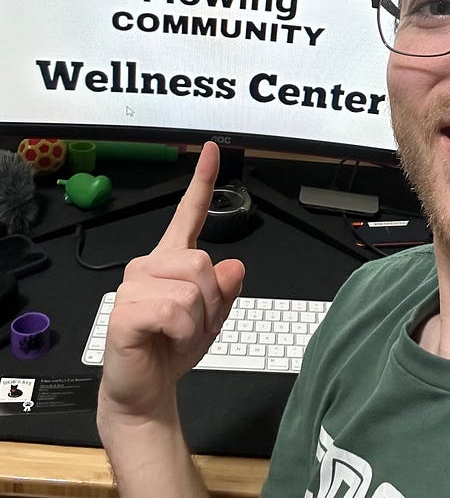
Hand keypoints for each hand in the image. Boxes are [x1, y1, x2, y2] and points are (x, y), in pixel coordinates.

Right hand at [98, 142, 245, 420]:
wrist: (146, 388)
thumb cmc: (174, 346)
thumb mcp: (213, 316)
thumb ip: (226, 288)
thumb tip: (235, 264)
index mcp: (172, 259)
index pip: (189, 212)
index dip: (202, 180)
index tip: (213, 149)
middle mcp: (150, 264)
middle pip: (202, 261)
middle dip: (212, 300)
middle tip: (193, 323)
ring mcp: (134, 285)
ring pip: (193, 288)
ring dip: (198, 320)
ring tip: (177, 333)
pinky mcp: (125, 310)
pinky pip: (175, 311)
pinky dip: (182, 332)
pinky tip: (165, 339)